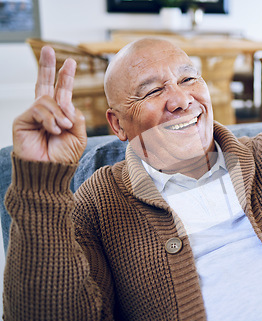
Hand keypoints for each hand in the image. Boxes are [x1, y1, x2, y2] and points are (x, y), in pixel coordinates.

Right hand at [13, 46, 86, 163]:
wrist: (49, 171)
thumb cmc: (63, 156)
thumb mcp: (78, 135)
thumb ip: (76, 116)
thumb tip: (65, 101)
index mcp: (60, 113)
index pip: (61, 91)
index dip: (65, 77)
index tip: (71, 62)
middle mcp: (45, 111)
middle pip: (44, 83)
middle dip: (47, 66)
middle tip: (48, 49)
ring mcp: (32, 114)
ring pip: (48, 100)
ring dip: (59, 114)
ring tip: (62, 129)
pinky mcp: (23, 119)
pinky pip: (39, 109)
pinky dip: (50, 119)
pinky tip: (53, 130)